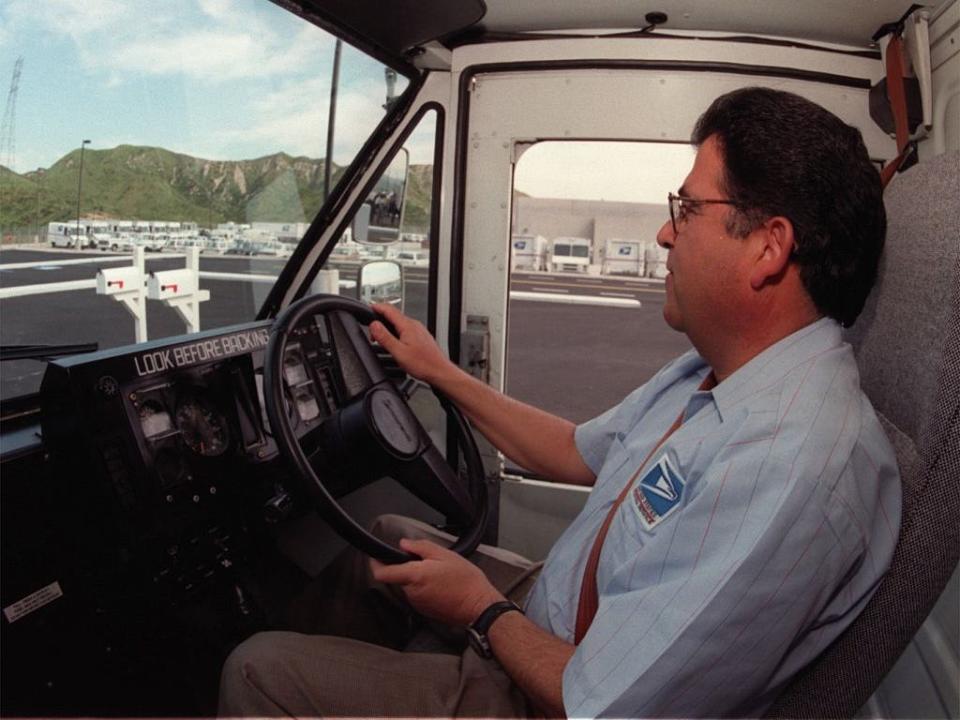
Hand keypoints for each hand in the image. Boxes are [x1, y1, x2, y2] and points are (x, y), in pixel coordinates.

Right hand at [369, 303, 454, 385]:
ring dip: (388, 328)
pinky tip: (395, 343)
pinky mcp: (421, 336)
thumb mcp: (398, 352)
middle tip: (372, 334)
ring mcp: (419, 330)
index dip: (377, 307)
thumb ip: (385, 337)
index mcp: (408, 325)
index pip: (389, 309)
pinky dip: (396, 332)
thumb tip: (374, 325)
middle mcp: (414, 325)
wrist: (439, 371)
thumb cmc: (423, 364)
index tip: (369, 308)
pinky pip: (405, 329)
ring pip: (399, 323)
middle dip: (380, 321)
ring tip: (381, 340)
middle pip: (394, 315)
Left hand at [370, 538, 504, 625]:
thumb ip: (421, 547)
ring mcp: (417, 604)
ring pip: (409, 586)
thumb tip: (405, 544)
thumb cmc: (466, 581)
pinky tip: (442, 585)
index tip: (374, 556)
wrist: (478, 607)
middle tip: (428, 561)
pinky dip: (424, 588)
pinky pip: (418, 595)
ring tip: (439, 574)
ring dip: (417, 578)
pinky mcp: (424, 611)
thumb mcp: (445, 555)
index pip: (383, 573)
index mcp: (414, 576)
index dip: (375, 564)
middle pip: (398, 577)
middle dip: (407, 568)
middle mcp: (412, 592)